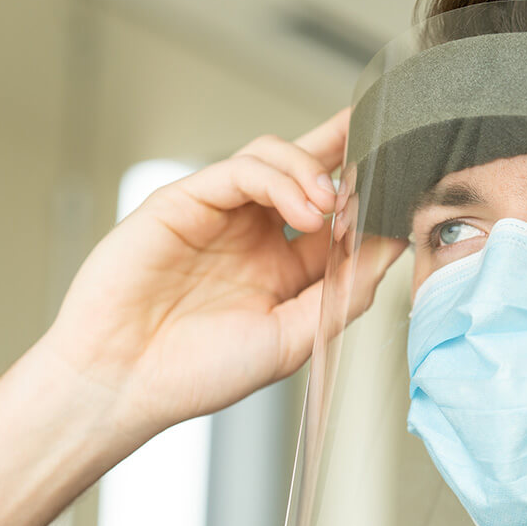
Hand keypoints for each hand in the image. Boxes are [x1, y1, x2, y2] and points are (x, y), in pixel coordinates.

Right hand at [38, 107, 404, 440]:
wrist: (125, 383)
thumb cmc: (198, 373)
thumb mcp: (294, 339)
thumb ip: (343, 293)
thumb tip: (390, 248)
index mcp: (282, 269)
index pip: (334, 217)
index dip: (366, 199)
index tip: (401, 192)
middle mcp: (252, 235)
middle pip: (306, 170)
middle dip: (344, 148)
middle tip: (381, 141)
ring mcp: (218, 214)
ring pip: (273, 158)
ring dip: (312, 173)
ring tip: (330, 208)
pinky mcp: (183, 200)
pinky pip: (237, 169)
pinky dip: (277, 178)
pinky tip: (303, 209)